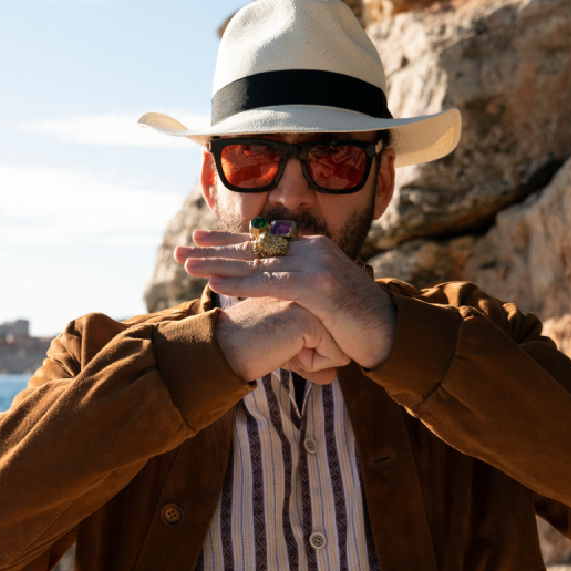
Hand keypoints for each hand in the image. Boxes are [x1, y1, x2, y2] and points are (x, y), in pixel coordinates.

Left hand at [176, 230, 395, 367]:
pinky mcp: (318, 286)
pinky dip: (242, 284)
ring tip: (187, 265)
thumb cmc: (356, 322)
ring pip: (257, 264)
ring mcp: (316, 265)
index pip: (263, 241)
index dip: (228, 241)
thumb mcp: (324, 298)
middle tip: (181, 251)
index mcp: (313, 248)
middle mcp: (312, 249)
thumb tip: (275, 296)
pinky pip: (272, 283)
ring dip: (218, 265)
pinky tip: (217, 284)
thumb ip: (299, 290)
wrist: (390, 332)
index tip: (199, 239)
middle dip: (213, 250)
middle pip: (254, 248)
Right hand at [214, 297, 350, 384]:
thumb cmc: (252, 350)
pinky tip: (284, 350)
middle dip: (314, 354)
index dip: (310, 349)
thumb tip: (332, 377)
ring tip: (281, 346)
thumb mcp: (288, 353)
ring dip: (312, 359)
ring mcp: (311, 303)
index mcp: (306, 291)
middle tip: (279, 344)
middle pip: (340, 338)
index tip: (280, 340)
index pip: (333, 329)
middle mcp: (311, 292)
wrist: (225, 351)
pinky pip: (335, 356)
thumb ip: (312, 361)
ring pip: (340, 346)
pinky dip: (311, 364)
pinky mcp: (309, 319)